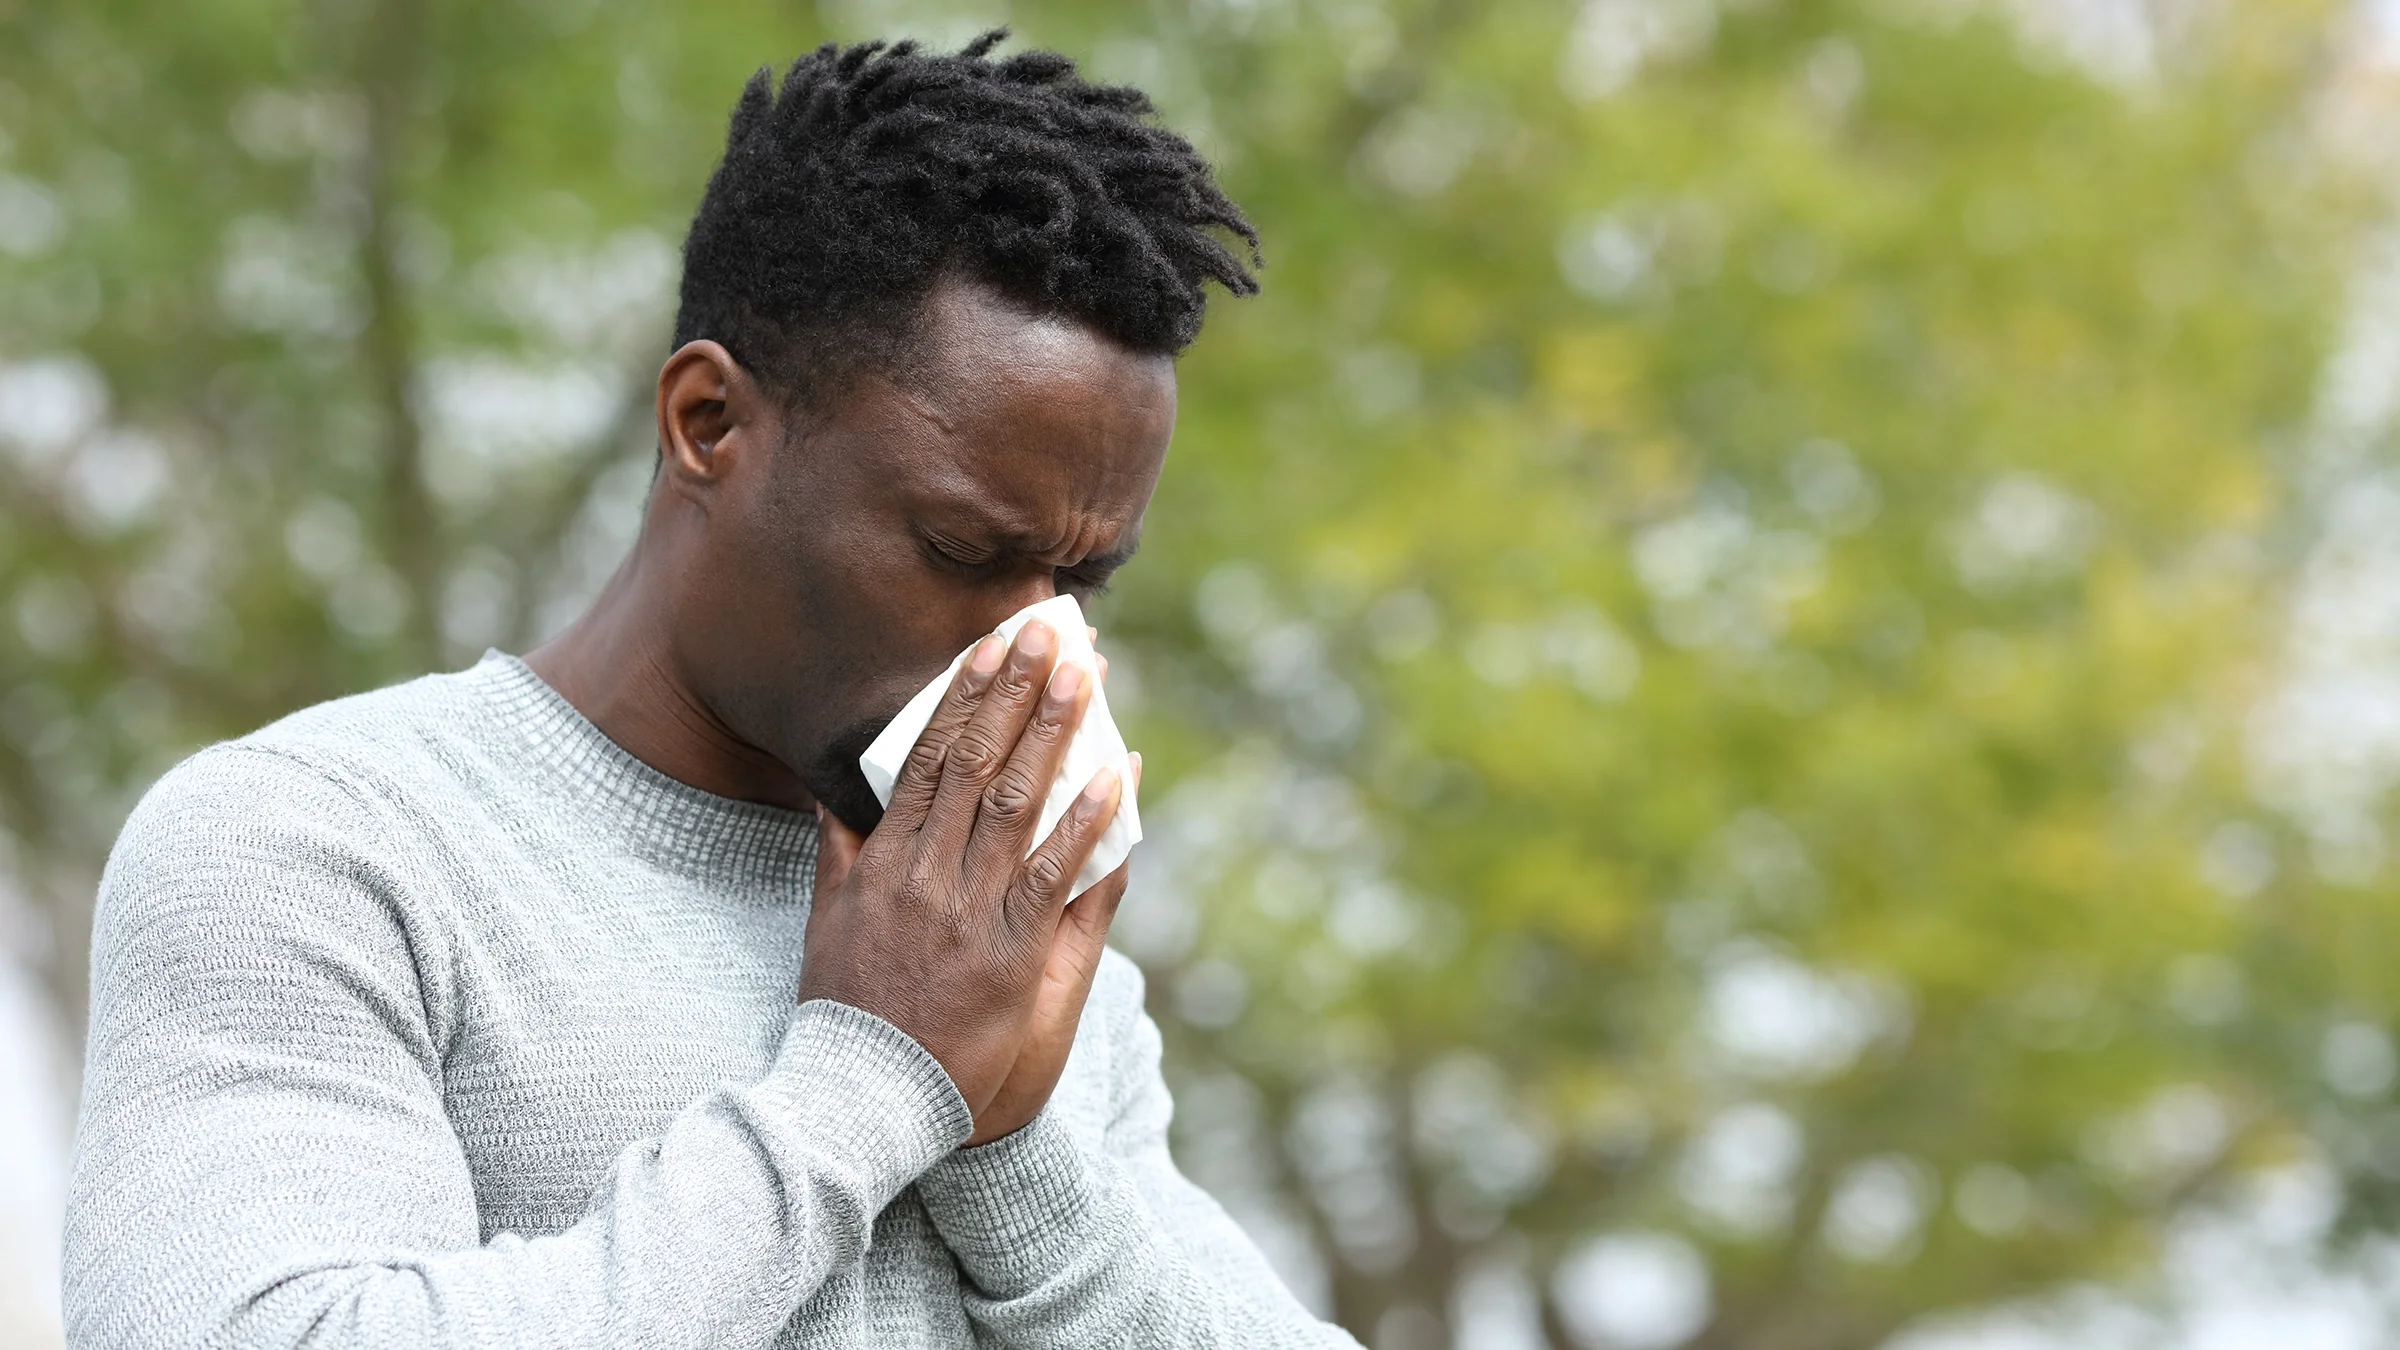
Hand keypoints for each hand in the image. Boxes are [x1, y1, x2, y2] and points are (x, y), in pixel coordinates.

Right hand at [799, 619, 1125, 1136]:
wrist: (861, 1093)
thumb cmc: (846, 1012)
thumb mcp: (825, 923)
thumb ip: (839, 856)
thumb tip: (832, 800)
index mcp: (883, 861)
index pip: (928, 759)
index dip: (965, 698)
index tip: (991, 646)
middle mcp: (925, 875)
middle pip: (977, 763)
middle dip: (1017, 692)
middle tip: (1052, 632)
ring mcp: (968, 912)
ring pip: (1015, 803)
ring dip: (1054, 734)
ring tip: (1086, 677)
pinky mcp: (1009, 954)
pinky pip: (1052, 875)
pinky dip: (1084, 823)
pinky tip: (1113, 775)